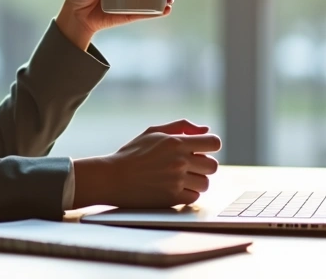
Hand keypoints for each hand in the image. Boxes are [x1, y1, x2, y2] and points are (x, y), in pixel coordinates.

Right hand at [72, 119, 220, 208]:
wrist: (112, 177)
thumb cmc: (132, 153)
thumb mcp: (153, 132)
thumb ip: (181, 127)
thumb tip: (205, 130)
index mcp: (176, 142)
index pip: (213, 143)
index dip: (210, 146)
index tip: (201, 149)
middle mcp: (179, 162)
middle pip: (213, 166)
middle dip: (204, 165)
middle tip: (190, 166)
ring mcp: (176, 181)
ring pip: (205, 184)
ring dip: (197, 181)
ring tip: (182, 178)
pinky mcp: (171, 198)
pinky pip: (194, 198)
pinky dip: (188, 194)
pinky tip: (175, 188)